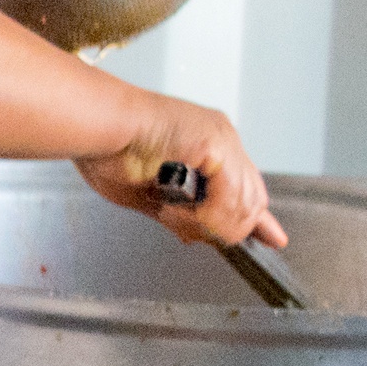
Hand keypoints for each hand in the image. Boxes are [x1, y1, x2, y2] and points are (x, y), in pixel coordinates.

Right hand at [77, 98, 283, 248]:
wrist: (94, 126)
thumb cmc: (107, 150)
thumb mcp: (152, 196)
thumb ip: (182, 216)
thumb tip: (199, 237)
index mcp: (209, 145)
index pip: (248, 187)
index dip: (257, 219)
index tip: (272, 240)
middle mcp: (222, 137)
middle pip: (254, 199)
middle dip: (226, 229)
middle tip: (189, 233)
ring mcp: (222, 139)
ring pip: (243, 205)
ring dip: (208, 225)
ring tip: (170, 216)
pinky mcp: (214, 145)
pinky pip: (227, 199)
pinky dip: (204, 216)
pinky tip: (173, 210)